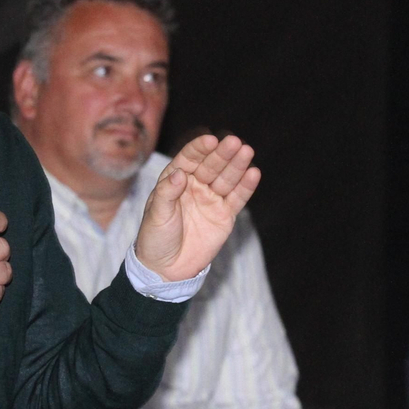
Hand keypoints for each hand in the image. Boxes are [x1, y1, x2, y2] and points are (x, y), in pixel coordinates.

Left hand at [134, 135, 260, 281]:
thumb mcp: (156, 214)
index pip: (190, 159)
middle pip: (211, 166)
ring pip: (227, 178)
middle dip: (222, 154)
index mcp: (175, 180)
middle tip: (234, 142)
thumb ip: (167, 193)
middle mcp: (195, 186)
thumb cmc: (155, 238)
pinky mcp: (225, 216)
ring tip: (247, 151)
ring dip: (237, 165)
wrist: (166, 268)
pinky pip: (237, 198)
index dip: (200, 148)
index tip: (210, 140)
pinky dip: (246, 186)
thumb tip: (179, 174)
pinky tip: (253, 173)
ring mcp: (211, 200)